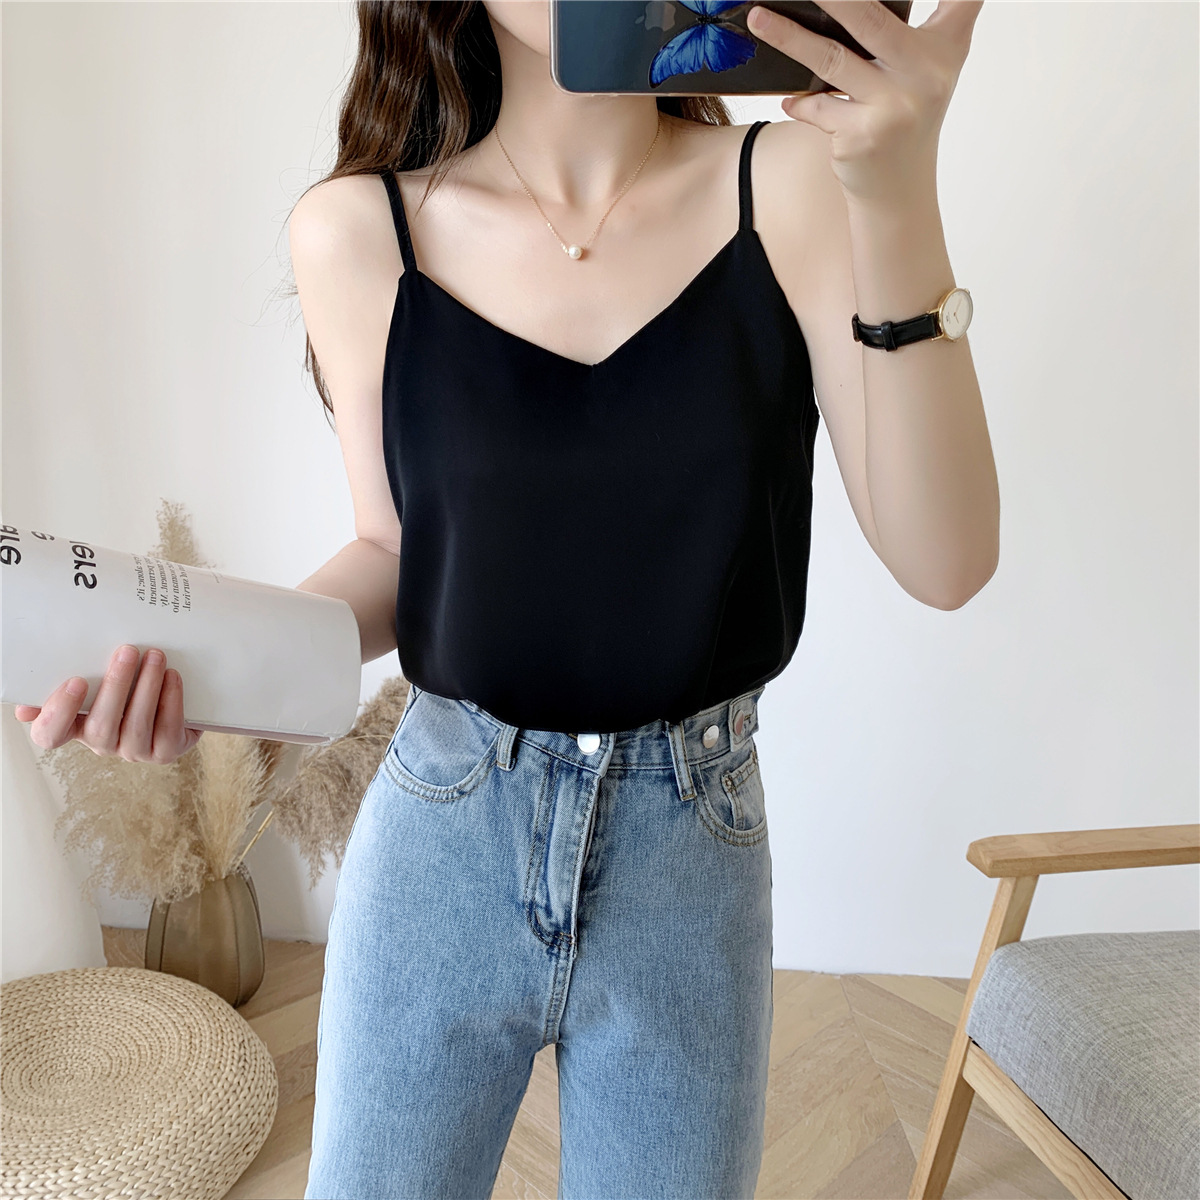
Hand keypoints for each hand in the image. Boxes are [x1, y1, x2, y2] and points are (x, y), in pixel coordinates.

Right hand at [15, 644, 202, 763]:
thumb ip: (69, 679)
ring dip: (147, 687)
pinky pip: (167, 730)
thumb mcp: (98, 679)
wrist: (178, 702)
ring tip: (156, 656)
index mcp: (76, 725)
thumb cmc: (129, 686)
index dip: (58, 713)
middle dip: (116, 685)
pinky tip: (172, 676)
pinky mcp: (165, 751)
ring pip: (136, 726)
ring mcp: (134, 751)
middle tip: (128, 651)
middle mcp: (103, 743)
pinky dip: (171, 700)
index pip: (50, 734)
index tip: (75, 681)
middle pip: (100, 726)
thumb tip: (26, 704)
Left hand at [746, 0, 983, 204]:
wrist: (899, 191)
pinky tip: (790, 99)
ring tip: (759, 19)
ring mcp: (892, 106)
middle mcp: (925, 75)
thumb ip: (912, 29)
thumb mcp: (925, 71)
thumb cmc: (904, 119)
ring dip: (788, 38)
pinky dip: (800, 101)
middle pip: (868, 19)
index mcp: (946, 49)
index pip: (961, 2)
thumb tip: (842, 4)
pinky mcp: (861, 135)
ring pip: (830, 59)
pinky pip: (817, 106)